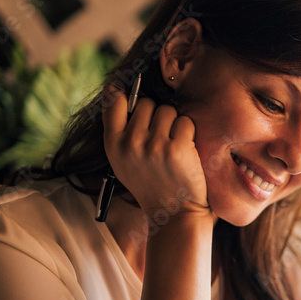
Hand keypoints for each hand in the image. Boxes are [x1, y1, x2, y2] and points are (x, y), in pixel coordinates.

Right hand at [101, 85, 210, 217]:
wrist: (173, 211)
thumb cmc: (149, 181)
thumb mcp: (121, 159)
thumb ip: (116, 127)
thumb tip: (112, 88)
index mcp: (114, 145)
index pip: (114, 103)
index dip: (127, 99)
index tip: (136, 110)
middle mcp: (131, 144)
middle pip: (147, 104)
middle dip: (156, 116)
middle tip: (160, 138)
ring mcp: (155, 146)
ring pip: (167, 111)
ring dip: (174, 124)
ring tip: (172, 145)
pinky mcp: (178, 148)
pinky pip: (185, 122)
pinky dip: (188, 133)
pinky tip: (184, 150)